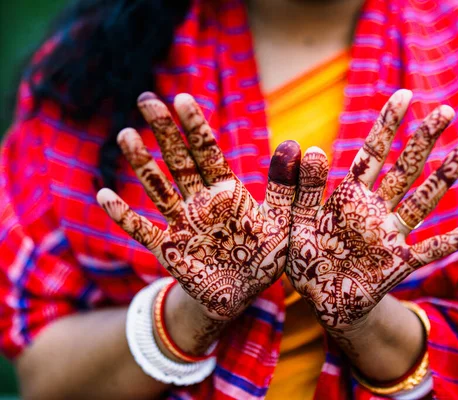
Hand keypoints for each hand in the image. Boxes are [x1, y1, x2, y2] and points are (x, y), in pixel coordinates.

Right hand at [97, 93, 299, 320]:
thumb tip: (296, 145)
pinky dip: (124, 216)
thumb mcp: (281, 221)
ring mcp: (181, 223)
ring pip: (158, 188)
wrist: (243, 294)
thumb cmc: (264, 256)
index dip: (195, 126)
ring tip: (125, 135)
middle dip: (163, 130)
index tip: (181, 98)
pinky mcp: (168, 250)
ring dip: (142, 164)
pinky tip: (104, 196)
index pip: (208, 151)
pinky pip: (143, 230)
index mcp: (227, 192)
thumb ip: (285, 187)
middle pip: (178, 160)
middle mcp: (200, 202)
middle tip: (146, 99)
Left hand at [286, 90, 457, 331]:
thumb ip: (299, 189)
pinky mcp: (399, 264)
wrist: (321, 300)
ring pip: (422, 201)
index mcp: (349, 196)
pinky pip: (432, 250)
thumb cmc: (306, 260)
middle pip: (405, 169)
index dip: (387, 125)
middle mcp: (375, 210)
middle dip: (423, 141)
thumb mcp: (294, 222)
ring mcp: (391, 235)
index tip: (404, 94)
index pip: (372, 153)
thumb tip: (307, 147)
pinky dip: (455, 240)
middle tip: (446, 111)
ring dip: (444, 179)